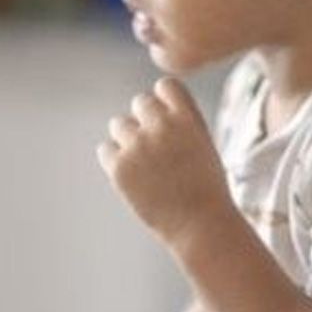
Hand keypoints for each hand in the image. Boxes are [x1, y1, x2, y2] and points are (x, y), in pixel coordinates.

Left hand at [97, 77, 233, 247]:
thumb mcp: (202, 144)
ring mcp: (138, 145)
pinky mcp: (120, 167)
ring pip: (118, 124)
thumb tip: (149, 107)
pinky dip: (115, 161)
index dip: (164, 103)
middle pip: (140, 102)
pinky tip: (133, 177)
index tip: (169, 124)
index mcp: (187, 117)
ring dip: (127, 139)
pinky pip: (105, 150)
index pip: (165, 86)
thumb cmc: (206, 188)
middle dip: (144, 121)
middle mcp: (162, 125)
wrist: (201, 225)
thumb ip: (178, 121)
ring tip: (145, 166)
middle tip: (155, 150)